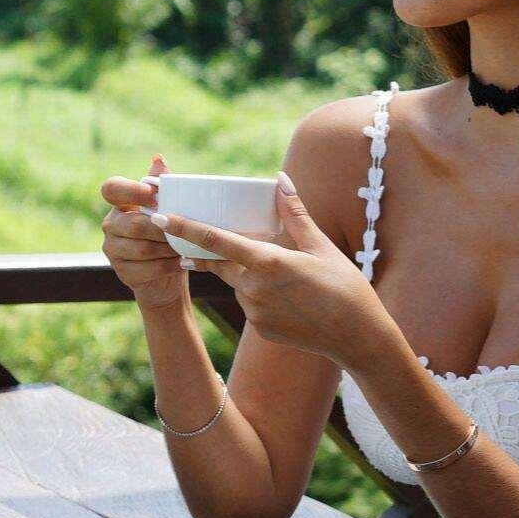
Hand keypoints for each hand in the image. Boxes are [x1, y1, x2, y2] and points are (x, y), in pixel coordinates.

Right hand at [97, 156, 190, 310]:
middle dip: (163, 229)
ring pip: (142, 248)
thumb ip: (163, 186)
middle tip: (184, 231)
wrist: (166, 274)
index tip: (153, 195)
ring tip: (186, 248)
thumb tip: (158, 158)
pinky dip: (167, 266)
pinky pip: (146, 269)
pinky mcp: (121, 271)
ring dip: (168, 249)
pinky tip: (180, 263)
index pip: (111, 188)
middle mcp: (111, 224)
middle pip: (133, 224)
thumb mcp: (169, 210)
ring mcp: (112, 249)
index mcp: (120, 204)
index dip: (130, 190)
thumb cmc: (169, 236)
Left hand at [167, 174, 397, 371]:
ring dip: (246, 273)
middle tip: (223, 239)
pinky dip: (259, 294)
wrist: (359, 339)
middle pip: (222, 261)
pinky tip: (288, 298)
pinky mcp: (258, 328)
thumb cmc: (345, 288)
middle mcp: (253, 288)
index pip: (215, 241)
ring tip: (287, 277)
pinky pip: (249, 303)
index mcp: (266, 263)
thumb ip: (294, 213)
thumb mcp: (321, 246)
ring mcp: (254, 311)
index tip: (159, 218)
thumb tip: (279, 178)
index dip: (184, 228)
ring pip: (237, 282)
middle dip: (216, 250)